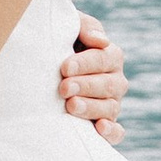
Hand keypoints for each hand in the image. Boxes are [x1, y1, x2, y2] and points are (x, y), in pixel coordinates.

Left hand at [59, 14, 125, 142]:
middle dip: (85, 86)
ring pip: (110, 108)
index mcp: (110, 56)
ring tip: (71, 106)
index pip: (104, 59)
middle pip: (108, 84)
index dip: (86, 63)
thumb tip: (101, 41)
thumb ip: (86, 28)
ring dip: (91, 107)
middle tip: (63, 88)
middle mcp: (115, 81)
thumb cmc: (58, 44)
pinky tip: (99, 128)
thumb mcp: (70, 29)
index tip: (64, 68)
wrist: (43, 70)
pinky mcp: (106, 125)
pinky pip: (117, 132)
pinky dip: (111, 132)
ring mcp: (112, 104)